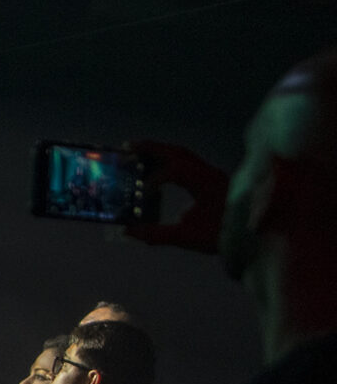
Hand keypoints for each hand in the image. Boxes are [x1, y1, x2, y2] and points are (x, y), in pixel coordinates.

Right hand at [123, 139, 227, 254]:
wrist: (254, 235)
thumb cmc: (222, 234)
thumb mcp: (187, 237)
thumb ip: (156, 234)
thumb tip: (127, 231)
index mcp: (204, 182)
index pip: (174, 171)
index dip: (154, 178)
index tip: (140, 190)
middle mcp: (208, 172)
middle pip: (177, 152)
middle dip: (152, 148)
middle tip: (128, 146)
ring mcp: (212, 174)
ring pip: (184, 155)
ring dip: (161, 152)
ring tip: (139, 153)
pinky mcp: (213, 179)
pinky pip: (189, 162)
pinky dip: (171, 160)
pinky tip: (159, 168)